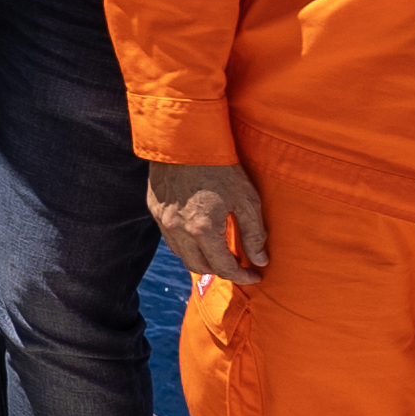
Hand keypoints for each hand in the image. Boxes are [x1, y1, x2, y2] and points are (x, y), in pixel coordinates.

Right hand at [147, 159, 267, 282]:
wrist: (185, 139)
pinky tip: (199, 235)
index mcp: (203, 230)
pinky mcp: (154, 210)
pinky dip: (186, 245)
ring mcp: (164, 221)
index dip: (242, 276)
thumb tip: (260, 260)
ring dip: (202, 260)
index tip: (255, 275)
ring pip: (182, 255)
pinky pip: (170, 239)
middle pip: (200, 267)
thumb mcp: (246, 200)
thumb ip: (254, 234)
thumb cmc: (220, 167)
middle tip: (238, 264)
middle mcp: (180, 231)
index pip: (224, 268)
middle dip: (221, 271)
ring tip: (219, 252)